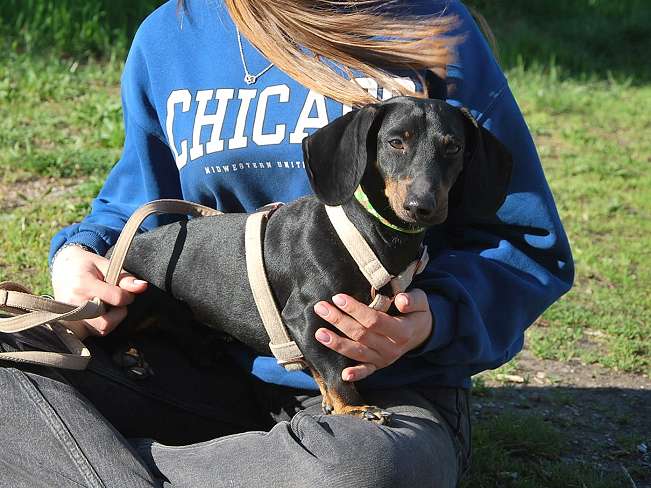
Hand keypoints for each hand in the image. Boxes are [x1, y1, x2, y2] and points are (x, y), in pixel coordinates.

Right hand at [51, 245, 147, 335]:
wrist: (62, 268)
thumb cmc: (86, 265)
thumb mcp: (106, 264)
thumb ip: (124, 278)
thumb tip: (143, 287)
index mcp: (83, 285)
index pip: (117, 298)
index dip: (128, 295)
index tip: (125, 290)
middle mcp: (73, 304)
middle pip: (107, 322)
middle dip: (119, 312)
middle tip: (116, 301)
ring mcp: (69, 317)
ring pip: (101, 329)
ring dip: (111, 319)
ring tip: (107, 306)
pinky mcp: (70, 325)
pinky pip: (92, 333)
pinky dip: (101, 325)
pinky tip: (100, 313)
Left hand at [313, 289, 431, 381]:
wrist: (421, 333)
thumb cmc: (415, 312)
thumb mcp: (421, 302)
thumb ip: (413, 300)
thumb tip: (401, 300)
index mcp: (401, 331)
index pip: (374, 321)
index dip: (355, 310)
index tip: (338, 297)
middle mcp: (391, 348)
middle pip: (360, 335)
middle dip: (338, 321)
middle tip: (320, 308)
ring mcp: (384, 359)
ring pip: (357, 352)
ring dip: (336, 343)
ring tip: (319, 333)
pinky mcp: (378, 365)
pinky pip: (366, 371)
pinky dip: (356, 374)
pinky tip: (343, 375)